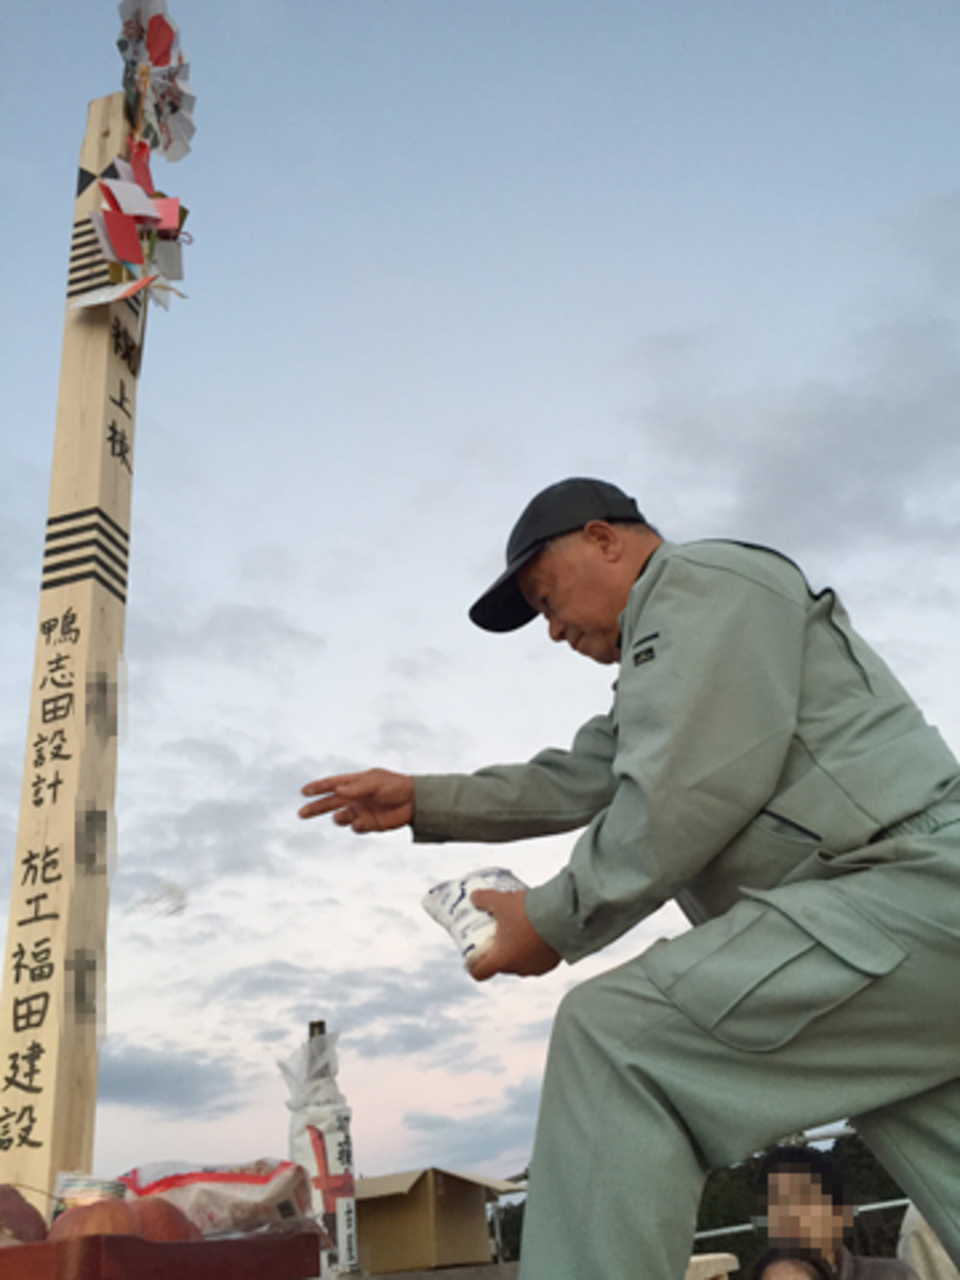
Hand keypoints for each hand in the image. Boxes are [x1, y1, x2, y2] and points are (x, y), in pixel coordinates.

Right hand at [299, 769, 413, 832]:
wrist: (414, 802)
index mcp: (355, 783)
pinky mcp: (368, 824)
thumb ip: (356, 787)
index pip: (332, 784)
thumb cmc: (396, 786)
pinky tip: (364, 821)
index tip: (304, 791)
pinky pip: (355, 828)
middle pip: (329, 803)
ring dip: (339, 817)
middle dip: (315, 808)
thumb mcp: (376, 782)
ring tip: (346, 815)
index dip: (318, 787)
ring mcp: (361, 811)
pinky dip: (356, 826)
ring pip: (340, 818)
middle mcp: (355, 797)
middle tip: (301, 813)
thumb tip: (337, 790)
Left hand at [467, 889, 560, 980]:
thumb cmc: (529, 913)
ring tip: (519, 933)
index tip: (472, 955)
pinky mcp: (551, 964)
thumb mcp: (501, 901)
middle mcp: (517, 969)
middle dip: (498, 953)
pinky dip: (535, 952)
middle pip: (501, 966)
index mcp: (501, 960)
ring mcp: (536, 968)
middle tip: (497, 936)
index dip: (473, 965)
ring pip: (520, 963)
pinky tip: (537, 936)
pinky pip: (538, 960)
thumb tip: (474, 896)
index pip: (479, 972)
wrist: (562, 916)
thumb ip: (484, 899)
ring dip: (518, 952)